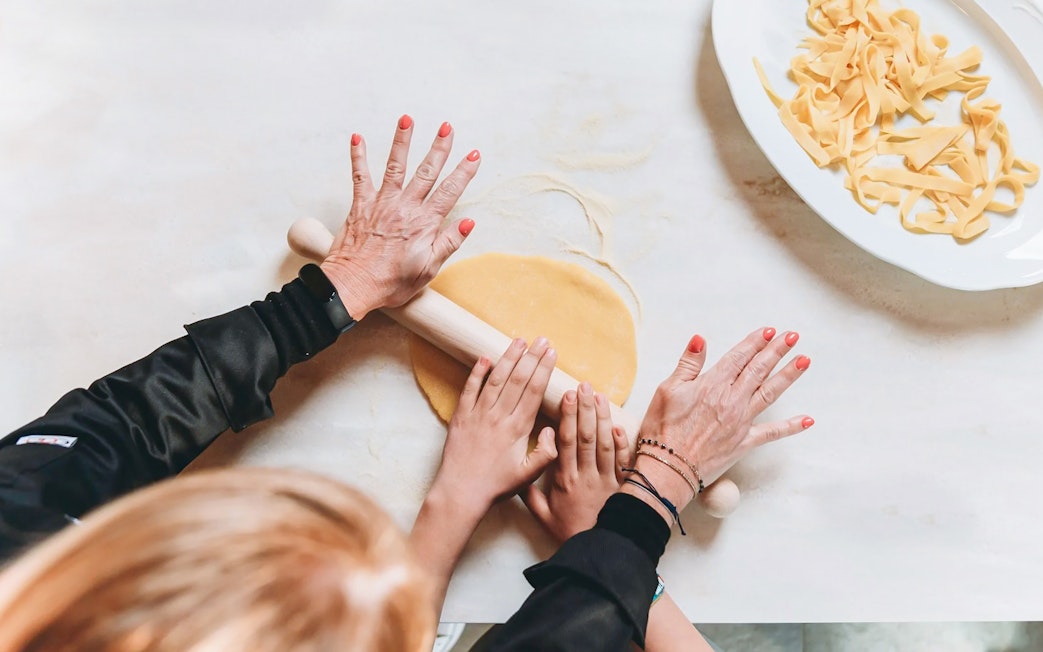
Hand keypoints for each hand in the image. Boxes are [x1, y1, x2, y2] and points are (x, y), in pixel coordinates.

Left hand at [319, 116, 480, 318]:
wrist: (353, 286)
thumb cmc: (391, 283)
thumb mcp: (428, 269)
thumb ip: (449, 243)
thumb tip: (468, 222)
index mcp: (424, 224)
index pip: (450, 191)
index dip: (464, 171)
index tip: (474, 154)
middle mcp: (404, 208)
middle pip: (426, 171)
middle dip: (438, 147)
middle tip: (447, 127)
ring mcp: (382, 204)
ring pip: (395, 165)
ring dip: (402, 141)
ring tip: (407, 119)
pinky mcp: (361, 205)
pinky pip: (360, 176)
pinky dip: (358, 155)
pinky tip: (357, 137)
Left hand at [428, 337, 559, 515]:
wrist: (461, 492)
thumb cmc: (496, 485)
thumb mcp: (528, 475)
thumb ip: (547, 454)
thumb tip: (554, 431)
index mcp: (517, 429)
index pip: (533, 391)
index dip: (543, 370)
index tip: (552, 353)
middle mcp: (498, 417)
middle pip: (517, 380)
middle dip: (531, 357)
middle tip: (542, 340)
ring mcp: (478, 414)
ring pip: (496, 379)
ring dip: (508, 358)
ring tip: (519, 341)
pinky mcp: (461, 416)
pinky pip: (469, 389)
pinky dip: (476, 373)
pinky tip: (485, 358)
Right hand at [522, 382, 628, 542]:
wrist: (598, 552)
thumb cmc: (570, 533)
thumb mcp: (542, 516)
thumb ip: (529, 494)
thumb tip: (519, 473)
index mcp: (565, 480)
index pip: (565, 442)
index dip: (567, 417)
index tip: (567, 396)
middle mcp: (585, 476)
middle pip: (585, 436)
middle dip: (585, 409)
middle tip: (584, 386)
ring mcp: (606, 480)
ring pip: (605, 443)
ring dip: (602, 418)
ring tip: (600, 396)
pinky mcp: (622, 486)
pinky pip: (623, 461)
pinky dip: (623, 442)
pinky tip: (619, 424)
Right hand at [624, 328, 811, 520]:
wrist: (668, 468)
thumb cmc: (662, 430)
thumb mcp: (667, 390)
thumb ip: (688, 363)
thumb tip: (701, 339)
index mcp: (712, 385)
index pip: (739, 357)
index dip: (755, 341)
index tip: (769, 330)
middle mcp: (731, 400)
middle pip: (759, 369)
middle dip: (777, 350)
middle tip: (793, 336)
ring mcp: (741, 421)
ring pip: (770, 393)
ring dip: (788, 375)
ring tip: (804, 360)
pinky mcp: (744, 442)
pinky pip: (772, 432)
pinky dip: (792, 426)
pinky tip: (808, 419)